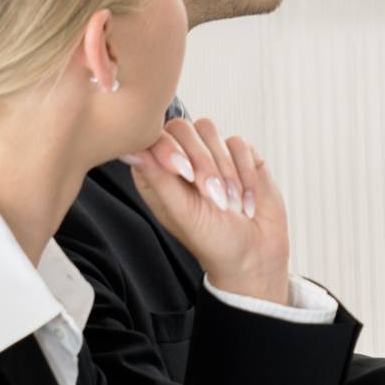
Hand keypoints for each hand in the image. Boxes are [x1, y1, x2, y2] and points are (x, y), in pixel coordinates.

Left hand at [121, 116, 292, 304]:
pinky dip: (246, 173)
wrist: (254, 256)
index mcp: (158, 173)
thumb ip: (158, 178)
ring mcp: (213, 155)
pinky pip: (240, 144)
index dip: (170, 149)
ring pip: (212, 132)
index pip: (154, 137)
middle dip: (203, 162)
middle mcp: (183, 159)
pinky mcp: (241, 157)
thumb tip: (130, 149)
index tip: (185, 174)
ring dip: (226, 170)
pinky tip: (247, 200)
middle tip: (214, 196)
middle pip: (184, 128)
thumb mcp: (182, 213)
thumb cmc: (213, 241)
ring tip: (231, 203)